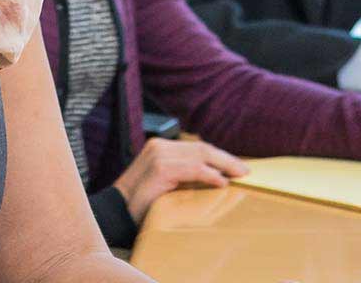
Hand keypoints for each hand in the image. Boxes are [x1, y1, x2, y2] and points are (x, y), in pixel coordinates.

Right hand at [111, 138, 248, 223]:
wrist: (114, 214)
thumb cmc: (140, 204)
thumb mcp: (166, 184)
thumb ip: (185, 176)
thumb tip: (218, 178)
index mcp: (160, 147)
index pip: (197, 147)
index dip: (220, 156)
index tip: (238, 166)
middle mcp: (159, 146)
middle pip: (201, 148)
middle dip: (226, 159)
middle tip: (245, 171)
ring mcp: (158, 155)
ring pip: (200, 155)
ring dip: (224, 165)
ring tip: (239, 175)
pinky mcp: (159, 168)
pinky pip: (192, 169)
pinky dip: (209, 175)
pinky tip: (222, 182)